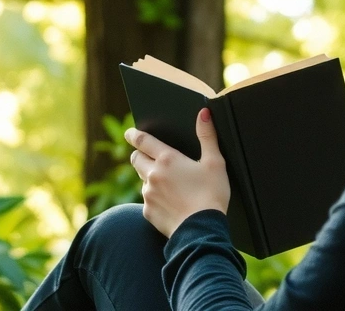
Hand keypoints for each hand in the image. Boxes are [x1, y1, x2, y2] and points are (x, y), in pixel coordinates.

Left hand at [125, 108, 230, 237]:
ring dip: (150, 179)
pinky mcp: (148, 212)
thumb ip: (208, 136)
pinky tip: (171, 204)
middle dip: (141, 156)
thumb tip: (204, 113)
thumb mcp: (215, 163)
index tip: (129, 133)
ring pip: (142, 181)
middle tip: (152, 159)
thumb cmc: (212, 195)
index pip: (143, 141)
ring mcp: (148, 195)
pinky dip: (155, 200)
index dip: (134, 135)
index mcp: (167, 159)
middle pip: (136, 159)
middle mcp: (152, 175)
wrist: (203, 231)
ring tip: (171, 186)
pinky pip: (147, 201)